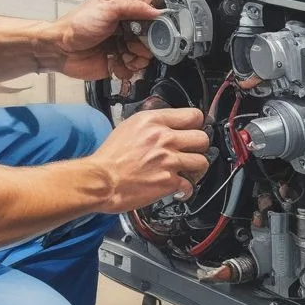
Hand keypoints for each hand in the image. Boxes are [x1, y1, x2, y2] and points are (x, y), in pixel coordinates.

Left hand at [52, 0, 160, 80]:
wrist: (60, 50)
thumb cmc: (79, 25)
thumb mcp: (106, 9)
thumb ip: (133, 7)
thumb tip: (158, 12)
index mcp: (124, 3)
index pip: (152, 6)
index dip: (157, 17)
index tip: (155, 26)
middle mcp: (127, 22)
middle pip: (153, 33)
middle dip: (148, 41)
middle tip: (135, 44)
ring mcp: (124, 42)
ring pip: (146, 52)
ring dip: (138, 57)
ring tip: (125, 56)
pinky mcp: (120, 61)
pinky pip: (135, 67)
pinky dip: (129, 68)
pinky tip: (117, 65)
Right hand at [94, 108, 210, 212]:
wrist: (101, 180)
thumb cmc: (109, 157)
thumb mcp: (128, 127)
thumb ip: (150, 124)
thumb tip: (163, 125)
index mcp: (153, 121)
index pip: (193, 115)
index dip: (196, 124)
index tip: (194, 130)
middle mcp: (164, 138)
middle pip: (202, 138)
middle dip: (198, 147)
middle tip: (191, 152)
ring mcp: (168, 160)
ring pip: (202, 161)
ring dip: (196, 168)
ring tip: (187, 171)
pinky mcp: (169, 181)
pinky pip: (189, 185)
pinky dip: (185, 190)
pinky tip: (178, 189)